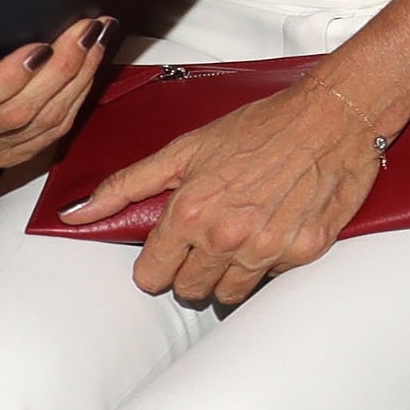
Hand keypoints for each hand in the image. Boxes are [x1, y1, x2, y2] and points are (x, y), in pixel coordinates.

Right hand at [0, 14, 107, 168]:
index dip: (8, 78)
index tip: (38, 47)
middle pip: (20, 112)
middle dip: (62, 68)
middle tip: (87, 28)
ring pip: (44, 122)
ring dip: (79, 77)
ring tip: (97, 38)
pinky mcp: (7, 155)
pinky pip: (52, 132)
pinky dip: (76, 98)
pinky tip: (90, 69)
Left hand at [59, 73, 390, 305]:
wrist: (333, 116)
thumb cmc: (262, 126)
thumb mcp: (185, 148)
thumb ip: (127, 185)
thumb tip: (76, 213)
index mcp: (190, 212)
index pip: (152, 276)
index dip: (158, 264)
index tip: (172, 251)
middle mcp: (226, 236)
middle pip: (191, 290)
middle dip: (195, 270)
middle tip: (211, 242)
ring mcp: (268, 247)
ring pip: (231, 292)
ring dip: (232, 272)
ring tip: (244, 237)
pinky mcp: (306, 251)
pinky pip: (275, 276)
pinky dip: (273, 259)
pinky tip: (277, 228)